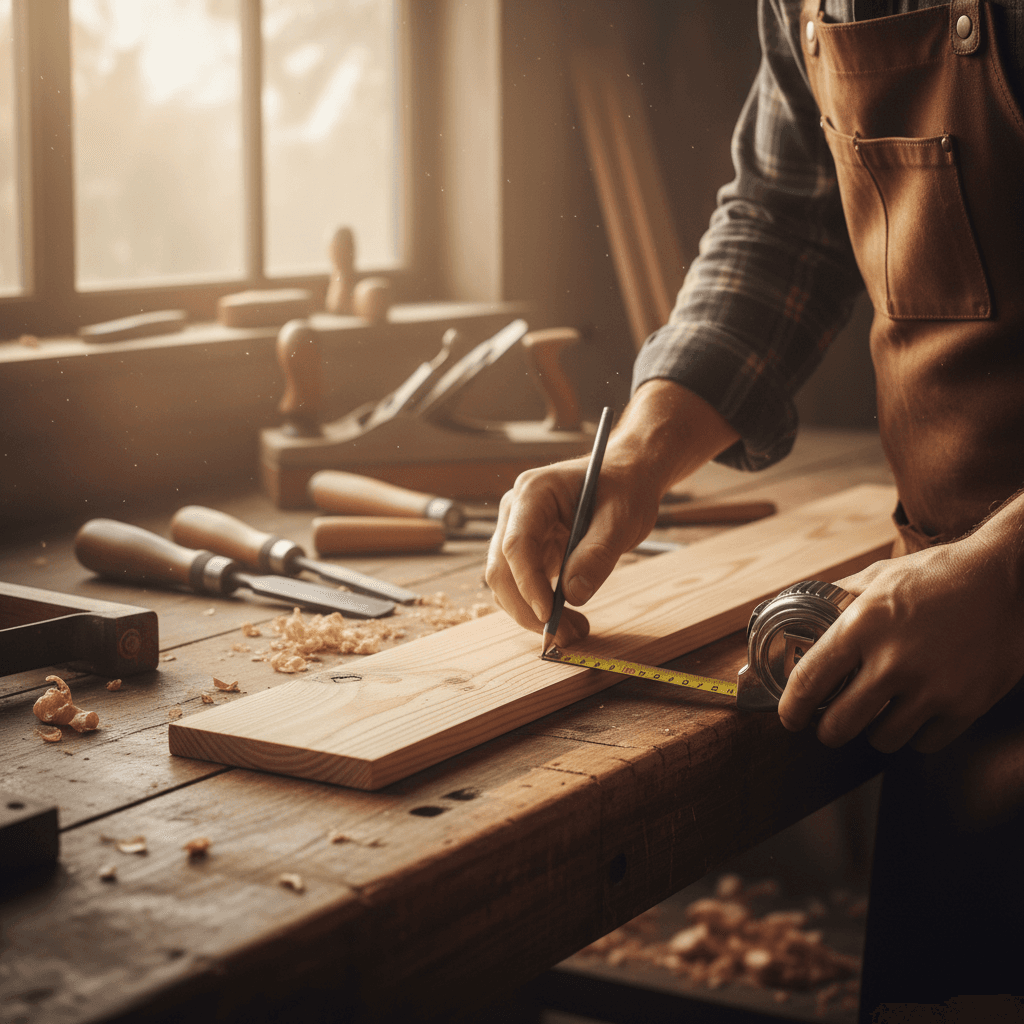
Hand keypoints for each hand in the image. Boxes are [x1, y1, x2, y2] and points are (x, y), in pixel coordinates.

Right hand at [485, 454, 661, 646]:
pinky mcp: (528, 551)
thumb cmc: (624, 488)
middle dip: (529, 608)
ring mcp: (518, 531)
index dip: (528, 583)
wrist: (626, 477)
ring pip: (506, 583)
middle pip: (502, 569)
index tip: (549, 614)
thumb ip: (598, 554)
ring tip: (574, 631)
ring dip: (532, 614)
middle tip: (567, 636)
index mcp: (533, 492)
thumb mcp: (622, 518)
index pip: (517, 544)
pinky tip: (568, 619)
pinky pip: (522, 585)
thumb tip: (573, 595)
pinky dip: (538, 608)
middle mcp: (516, 512)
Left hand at [778, 524, 1023, 752]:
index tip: (789, 717)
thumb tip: (801, 609)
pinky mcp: (966, 705)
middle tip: (829, 726)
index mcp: (863, 625)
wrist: (1006, 578)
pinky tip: (913, 715)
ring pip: (882, 739)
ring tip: (875, 715)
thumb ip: (839, 598)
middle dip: (828, 730)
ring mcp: (932, 687)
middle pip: (840, 724)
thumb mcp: (879, 575)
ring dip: (873, 732)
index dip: (792, 706)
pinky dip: (915, 735)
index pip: (810, 679)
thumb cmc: (937, 574)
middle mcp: (893, 661)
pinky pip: (925, 743)